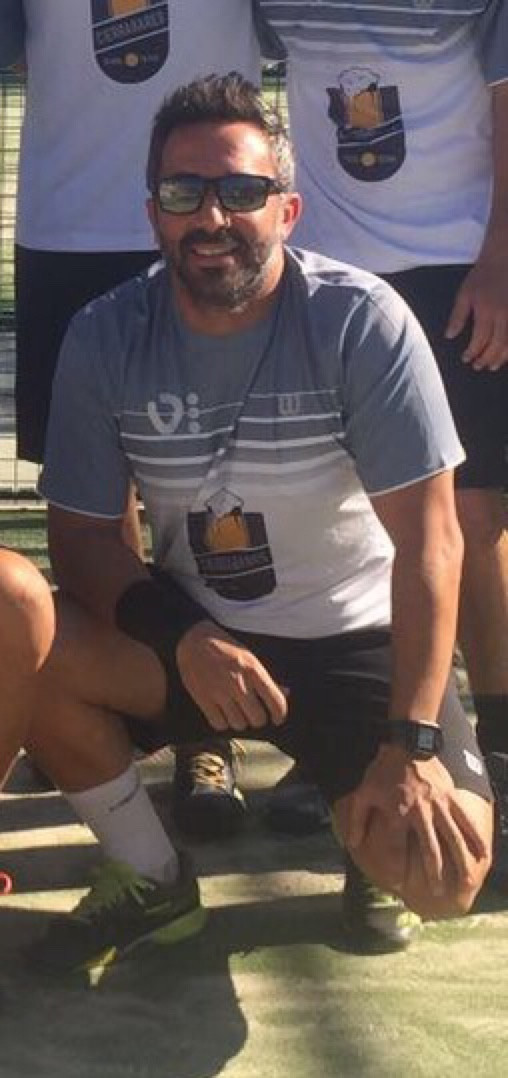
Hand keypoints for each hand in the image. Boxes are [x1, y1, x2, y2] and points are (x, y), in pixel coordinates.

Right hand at [175, 619, 287, 732]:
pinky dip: (222, 723)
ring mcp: (220, 692)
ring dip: (240, 722)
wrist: (193, 640)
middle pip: (258, 719)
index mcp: (253, 670)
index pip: (276, 702)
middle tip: (253, 714)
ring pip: (239, 724)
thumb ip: (266, 678)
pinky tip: (222, 714)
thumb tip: (286, 692)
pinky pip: (219, 724)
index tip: (277, 718)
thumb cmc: (225, 647)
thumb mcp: (250, 657)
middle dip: (258, 719)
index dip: (280, 715)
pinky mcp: (204, 699)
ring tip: (237, 713)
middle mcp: (238, 683)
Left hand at [342, 745, 487, 895]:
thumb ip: (356, 819)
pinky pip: (466, 820)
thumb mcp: (363, 793)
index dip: (397, 870)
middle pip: (430, 850)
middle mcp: (420, 813)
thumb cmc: (383, 770)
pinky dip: (475, 838)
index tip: (398, 886)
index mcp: (397, 814)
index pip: (397, 849)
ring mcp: (438, 805)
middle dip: (433, 874)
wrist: (406, 743)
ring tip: (465, 882)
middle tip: (436, 894)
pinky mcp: (451, 797)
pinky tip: (482, 854)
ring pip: (453, 839)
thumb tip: (352, 844)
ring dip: (459, 862)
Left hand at [445, 244, 507, 370]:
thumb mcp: (464, 293)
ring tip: (493, 366)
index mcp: (486, 310)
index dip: (472, 352)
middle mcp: (503, 314)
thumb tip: (449, 336)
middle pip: (496, 345)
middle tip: (479, 367)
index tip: (466, 358)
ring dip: (502, 357)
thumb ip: (457, 316)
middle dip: (487, 359)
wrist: (504, 257)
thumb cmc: (482, 274)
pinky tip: (506, 352)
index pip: (479, 339)